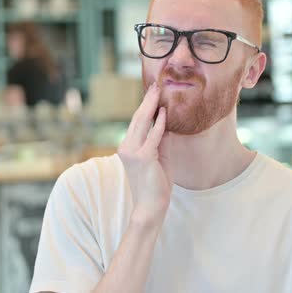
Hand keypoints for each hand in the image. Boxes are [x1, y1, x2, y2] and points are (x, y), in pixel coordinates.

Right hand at [118, 82, 170, 225]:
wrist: (150, 206)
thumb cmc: (156, 184)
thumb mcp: (159, 157)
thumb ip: (160, 140)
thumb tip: (165, 121)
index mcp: (127, 147)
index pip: (137, 122)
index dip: (145, 107)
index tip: (152, 92)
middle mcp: (126, 147)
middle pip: (137, 118)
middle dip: (147, 101)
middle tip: (155, 85)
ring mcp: (132, 152)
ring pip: (142, 123)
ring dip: (151, 105)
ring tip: (158, 91)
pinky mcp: (143, 157)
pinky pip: (153, 136)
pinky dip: (159, 124)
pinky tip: (164, 112)